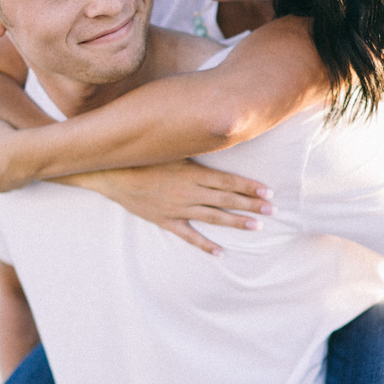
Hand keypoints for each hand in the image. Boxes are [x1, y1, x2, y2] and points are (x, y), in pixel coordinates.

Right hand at [62, 159, 274, 254]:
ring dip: (235, 222)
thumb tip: (215, 132)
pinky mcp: (165, 220)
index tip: (268, 192)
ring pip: (213, 217)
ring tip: (256, 227)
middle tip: (272, 211)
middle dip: (251, 205)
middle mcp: (189, 192)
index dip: (250, 187)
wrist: (110, 173)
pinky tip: (220, 251)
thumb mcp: (170, 146)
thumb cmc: (141, 155)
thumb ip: (192, 142)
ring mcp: (178, 208)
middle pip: (226, 199)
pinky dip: (205, 244)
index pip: (228, 181)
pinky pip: (188, 235)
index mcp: (192, 172)